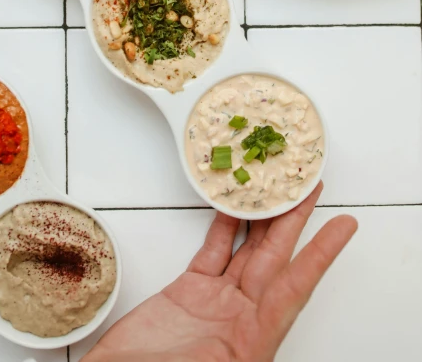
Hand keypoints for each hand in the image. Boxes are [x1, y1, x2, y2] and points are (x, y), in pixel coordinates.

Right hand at [83, 184, 356, 361]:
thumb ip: (223, 355)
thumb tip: (245, 346)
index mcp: (254, 336)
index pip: (296, 285)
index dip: (321, 253)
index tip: (344, 226)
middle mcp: (241, 315)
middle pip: (275, 257)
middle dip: (294, 221)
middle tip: (309, 186)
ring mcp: (216, 301)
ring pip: (246, 249)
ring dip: (261, 218)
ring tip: (275, 187)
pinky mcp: (188, 291)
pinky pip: (213, 251)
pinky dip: (222, 228)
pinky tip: (229, 206)